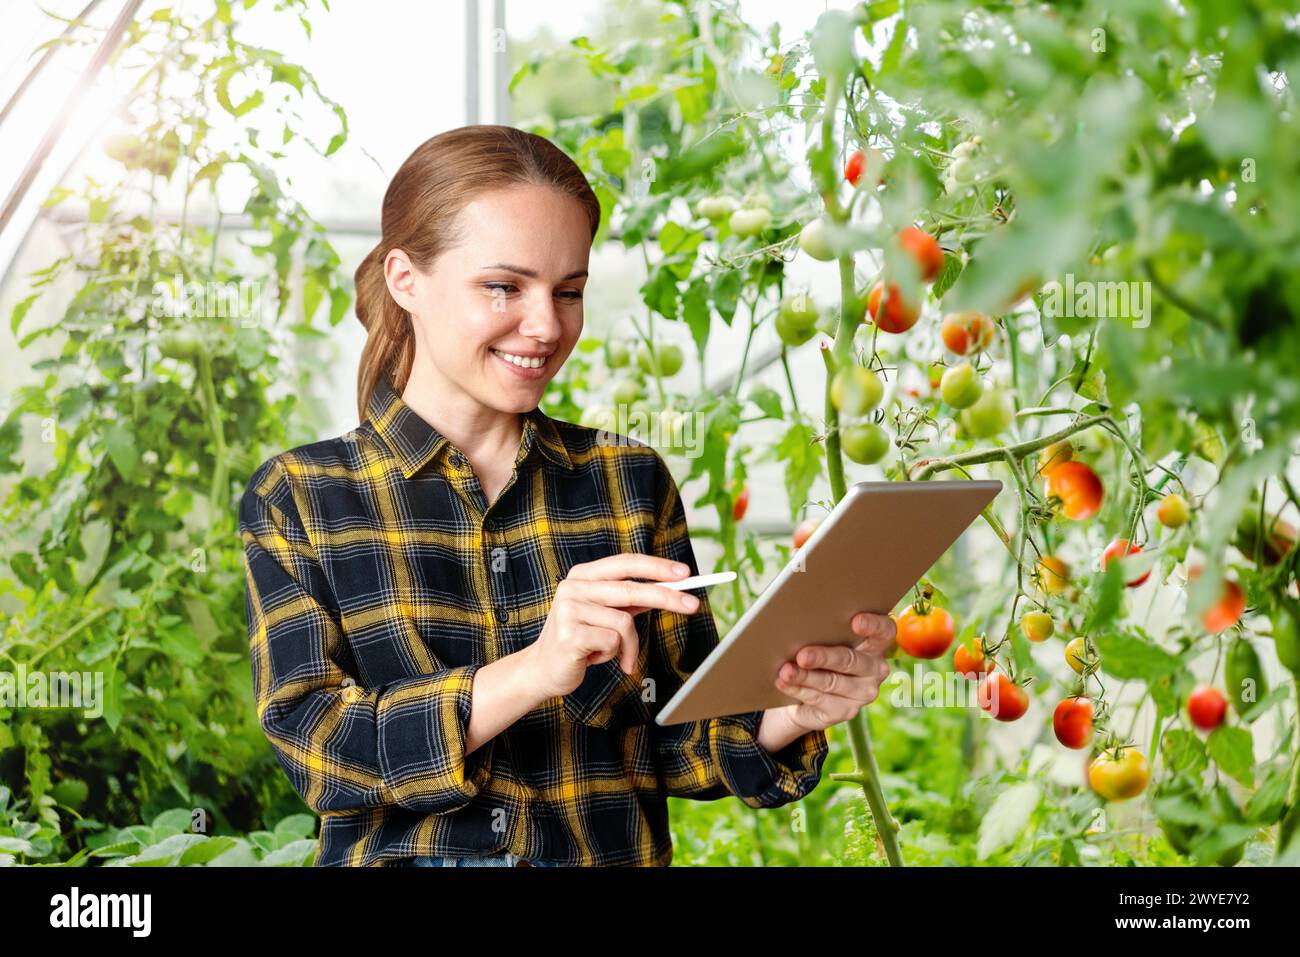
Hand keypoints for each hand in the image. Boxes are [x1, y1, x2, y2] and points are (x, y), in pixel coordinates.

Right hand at [526, 553, 698, 699]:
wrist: (544, 669)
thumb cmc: (581, 640)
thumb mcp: (606, 613)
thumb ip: (631, 599)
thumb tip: (671, 587)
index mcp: (582, 575)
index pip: (625, 563)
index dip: (656, 566)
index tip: (685, 573)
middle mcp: (573, 586)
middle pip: (630, 588)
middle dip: (666, 597)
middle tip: (693, 605)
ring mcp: (568, 609)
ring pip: (624, 621)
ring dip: (630, 645)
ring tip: (621, 657)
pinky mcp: (569, 635)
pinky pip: (613, 641)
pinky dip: (615, 655)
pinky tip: (596, 659)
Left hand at [772, 611, 894, 733]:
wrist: (806, 696)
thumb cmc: (818, 655)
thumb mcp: (823, 641)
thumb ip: (823, 633)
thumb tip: (798, 626)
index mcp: (876, 644)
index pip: (884, 631)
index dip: (873, 624)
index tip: (855, 621)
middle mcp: (875, 669)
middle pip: (850, 659)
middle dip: (824, 657)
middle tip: (802, 655)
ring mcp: (863, 693)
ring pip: (831, 681)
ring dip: (805, 676)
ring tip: (785, 671)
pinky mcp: (847, 711)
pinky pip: (819, 698)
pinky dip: (798, 689)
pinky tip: (784, 683)